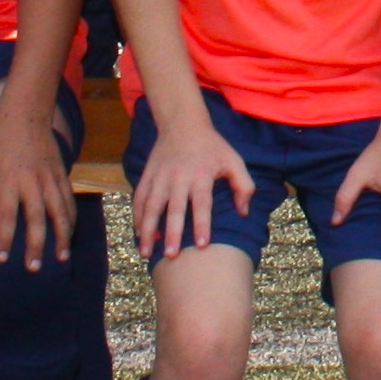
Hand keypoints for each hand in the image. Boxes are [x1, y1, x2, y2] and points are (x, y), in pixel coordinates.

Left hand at [0, 101, 74, 269]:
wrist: (26, 111)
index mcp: (8, 180)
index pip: (6, 216)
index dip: (3, 238)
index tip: (0, 259)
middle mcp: (31, 182)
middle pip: (36, 219)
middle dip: (36, 245)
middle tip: (33, 268)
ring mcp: (49, 178)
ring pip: (59, 211)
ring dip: (61, 236)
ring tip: (62, 258)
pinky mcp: (61, 173)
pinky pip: (69, 199)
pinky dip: (71, 218)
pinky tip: (70, 233)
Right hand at [132, 113, 254, 261]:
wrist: (183, 123)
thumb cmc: (212, 146)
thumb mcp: (234, 160)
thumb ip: (244, 185)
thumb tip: (243, 212)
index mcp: (201, 175)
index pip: (202, 203)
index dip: (202, 224)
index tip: (201, 245)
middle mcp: (178, 177)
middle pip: (174, 209)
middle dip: (171, 233)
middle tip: (171, 256)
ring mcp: (160, 177)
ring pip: (150, 206)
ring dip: (147, 230)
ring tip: (145, 252)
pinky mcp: (147, 176)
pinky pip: (138, 199)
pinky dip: (137, 217)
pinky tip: (138, 233)